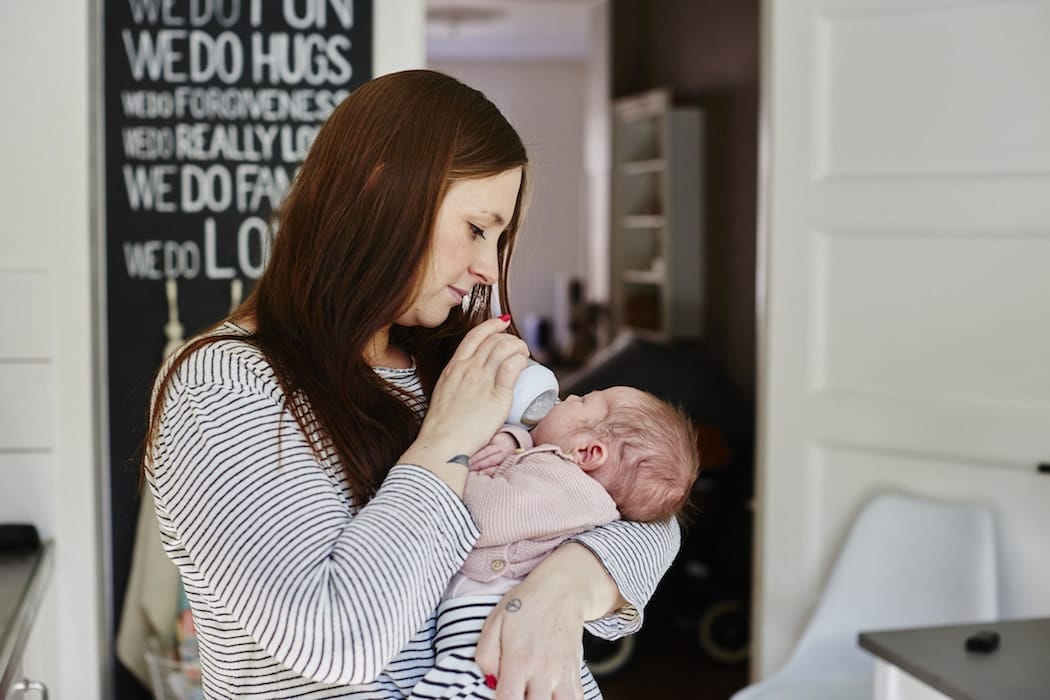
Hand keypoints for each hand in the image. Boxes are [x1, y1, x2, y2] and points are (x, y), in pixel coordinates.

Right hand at [399, 317, 527, 490]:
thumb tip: (471, 384)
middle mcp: (468, 369)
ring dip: (519, 347)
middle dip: (510, 338)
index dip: (491, 325)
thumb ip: (458, 383)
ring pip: (505, 348)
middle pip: (494, 339)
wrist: (442, 444)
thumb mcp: (444, 393)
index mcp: (454, 367)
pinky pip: (513, 367)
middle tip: (518, 348)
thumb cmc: (442, 427)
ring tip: (524, 355)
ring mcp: (482, 380)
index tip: (502, 323)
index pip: (475, 336)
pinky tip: (525, 365)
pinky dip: (521, 360)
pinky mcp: (497, 395)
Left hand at [474, 575, 585, 699]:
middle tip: (517, 695)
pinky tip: (551, 696)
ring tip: (534, 695)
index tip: (497, 698)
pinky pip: (576, 699)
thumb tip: (488, 681)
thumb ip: (486, 655)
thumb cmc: (526, 604)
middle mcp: (543, 670)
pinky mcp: (575, 673)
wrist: (562, 589)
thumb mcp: (495, 622)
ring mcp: (562, 674)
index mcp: (519, 659)